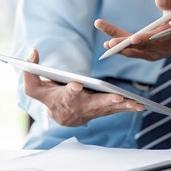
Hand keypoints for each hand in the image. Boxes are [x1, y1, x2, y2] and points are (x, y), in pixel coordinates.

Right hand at [23, 49, 143, 125]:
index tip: (76, 85)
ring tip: (137, 104)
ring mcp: (93, 111)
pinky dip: (128, 108)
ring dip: (123, 107)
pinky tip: (141, 105)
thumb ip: (29, 71)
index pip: (66, 94)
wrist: (61, 118)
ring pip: (109, 109)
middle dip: (106, 101)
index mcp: (64, 99)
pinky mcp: (102, 112)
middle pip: (93, 104)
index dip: (71, 90)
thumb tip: (33, 52)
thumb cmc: (49, 98)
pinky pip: (116, 110)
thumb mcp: (34, 87)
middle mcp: (80, 107)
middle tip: (117, 97)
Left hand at [94, 0, 170, 60]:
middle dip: (125, 45)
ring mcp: (154, 53)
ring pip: (134, 51)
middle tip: (109, 43)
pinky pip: (133, 51)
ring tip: (106, 45)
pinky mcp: (148, 54)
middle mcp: (161, 48)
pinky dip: (122, 48)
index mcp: (169, 35)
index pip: (155, 38)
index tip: (133, 38)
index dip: (144, 39)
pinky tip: (109, 44)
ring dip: (119, 48)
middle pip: (140, 47)